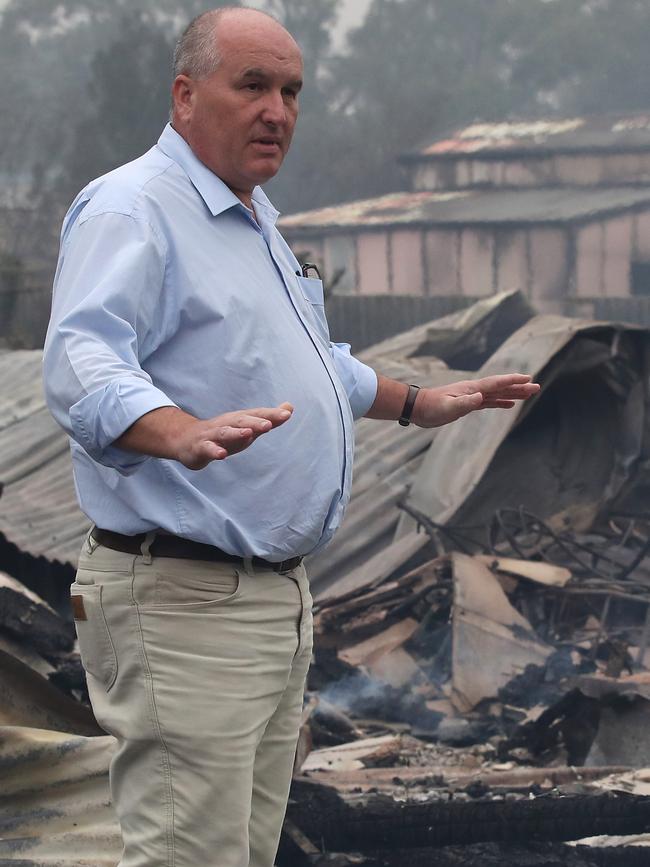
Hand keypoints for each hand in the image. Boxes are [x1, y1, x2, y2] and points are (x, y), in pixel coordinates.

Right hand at [175, 403, 293, 468]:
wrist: (186, 440)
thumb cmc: (222, 435)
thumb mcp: (247, 427)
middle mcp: (226, 424)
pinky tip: (222, 455)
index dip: (271, 414)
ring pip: (224, 433)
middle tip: (269, 424)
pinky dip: (215, 451)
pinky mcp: (201, 447)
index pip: (257, 415)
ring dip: (236, 433)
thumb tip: (289, 408)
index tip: (286, 414)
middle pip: (242, 421)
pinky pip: (208, 449)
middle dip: (255, 422)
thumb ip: (268, 419)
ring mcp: (212, 435)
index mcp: (238, 419)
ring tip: (248, 434)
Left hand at [412, 374, 538, 427]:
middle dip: (519, 386)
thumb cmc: (432, 408)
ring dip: (513, 393)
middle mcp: (474, 390)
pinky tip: (509, 404)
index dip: (512, 380)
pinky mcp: (468, 404)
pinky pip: (489, 402)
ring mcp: (471, 396)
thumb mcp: (448, 407)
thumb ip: (465, 402)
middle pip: (501, 387)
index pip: (496, 383)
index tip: (528, 378)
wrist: (418, 408)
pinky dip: (500, 402)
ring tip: (528, 394)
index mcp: (472, 389)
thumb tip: (481, 397)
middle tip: (536, 387)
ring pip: (497, 394)